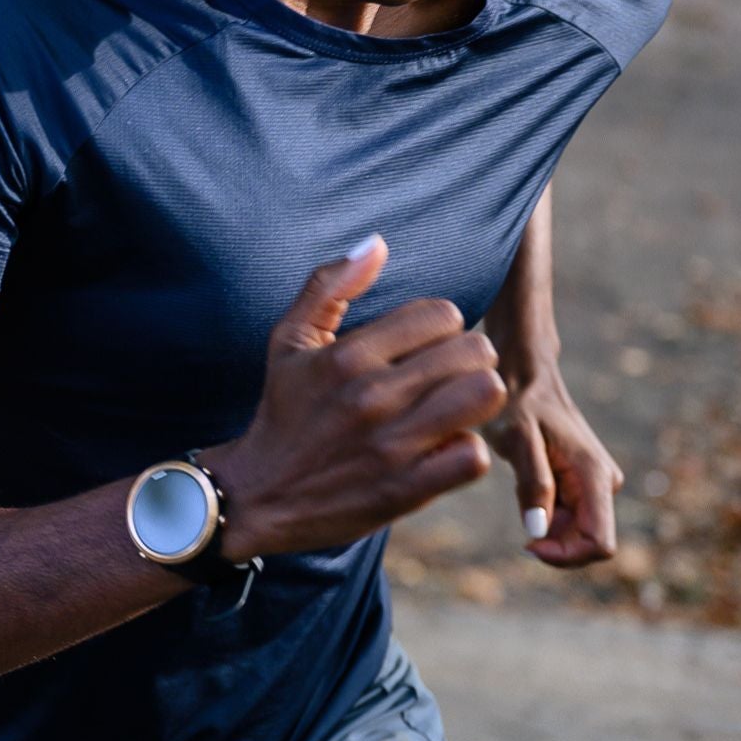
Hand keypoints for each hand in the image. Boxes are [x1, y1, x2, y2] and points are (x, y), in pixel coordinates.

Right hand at [207, 237, 509, 563]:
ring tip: (453, 408)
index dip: (443, 327)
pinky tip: (441, 449)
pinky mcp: (403, 490)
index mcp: (346, 356)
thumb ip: (328, 286)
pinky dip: (464, 452)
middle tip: (447, 377)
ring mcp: (390, 446)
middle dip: (469, 360)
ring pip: (483, 396)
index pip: (443, 314)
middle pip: (475, 351)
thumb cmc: (282, 412)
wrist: (257, 496)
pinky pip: (472, 456)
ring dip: (476, 401)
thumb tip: (376, 244)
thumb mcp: (289, 342)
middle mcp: (370, 397)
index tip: (424, 348)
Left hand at [486, 368, 623, 567]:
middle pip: (588, 542)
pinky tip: (526, 492)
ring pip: (576, 532)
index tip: (529, 543)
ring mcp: (594, 484)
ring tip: (521, 493)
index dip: (566, 555)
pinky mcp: (581, 484)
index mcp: (594, 475)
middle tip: (519, 524)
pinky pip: (568, 518)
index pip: (599, 543)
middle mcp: (603, 483)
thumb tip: (539, 530)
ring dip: (549, 529)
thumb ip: (533, 483)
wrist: (524, 376)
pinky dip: (546, 518)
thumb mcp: (517, 439)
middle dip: (555, 544)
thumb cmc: (518, 403)